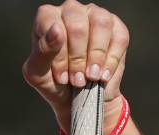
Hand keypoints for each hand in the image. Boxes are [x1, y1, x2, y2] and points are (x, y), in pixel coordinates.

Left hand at [22, 2, 129, 134]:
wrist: (79, 100)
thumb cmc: (55, 83)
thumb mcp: (38, 74)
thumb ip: (42, 51)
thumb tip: (56, 29)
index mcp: (47, 17)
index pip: (52, 25)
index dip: (59, 54)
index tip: (61, 77)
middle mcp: (71, 10)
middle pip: (78, 26)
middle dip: (78, 59)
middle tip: (77, 80)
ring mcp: (94, 15)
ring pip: (101, 24)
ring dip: (96, 56)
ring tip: (92, 76)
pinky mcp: (116, 26)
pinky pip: (119, 37)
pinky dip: (112, 60)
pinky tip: (103, 74)